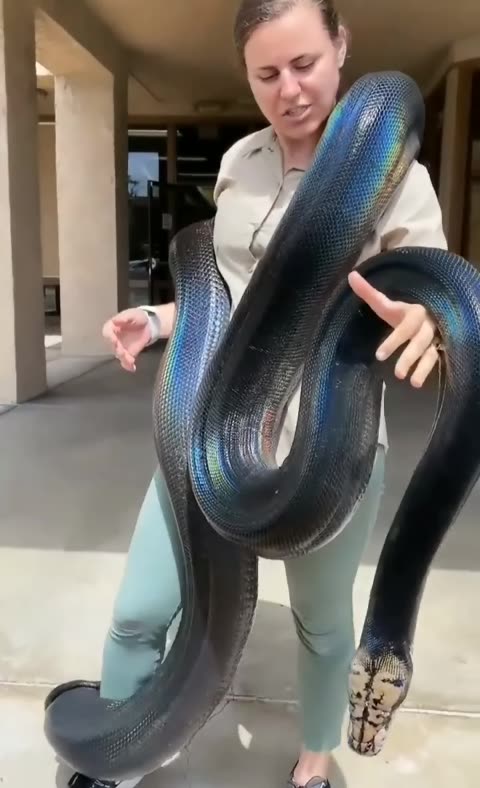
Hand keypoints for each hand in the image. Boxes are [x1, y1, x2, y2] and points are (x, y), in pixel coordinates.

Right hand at [102, 308, 151, 371]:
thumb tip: (115, 320)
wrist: (148, 325)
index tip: (114, 341)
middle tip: (123, 353)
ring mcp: (120, 347)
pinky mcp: (128, 354)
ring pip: (119, 355)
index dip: (110, 338)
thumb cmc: (138, 317)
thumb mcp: (132, 314)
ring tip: (130, 361)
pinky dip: (128, 366)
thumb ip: (124, 317)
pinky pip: (126, 361)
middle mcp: (114, 339)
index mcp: (112, 327)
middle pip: (113, 346)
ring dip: (124, 359)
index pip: (107, 333)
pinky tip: (132, 368)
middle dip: (118, 350)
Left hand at [348, 270, 440, 387]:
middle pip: (419, 342)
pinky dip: (427, 371)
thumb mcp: (386, 303)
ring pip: (430, 353)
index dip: (393, 342)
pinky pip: (435, 361)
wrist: (429, 314)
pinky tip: (418, 383)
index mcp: (415, 313)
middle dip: (409, 357)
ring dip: (422, 368)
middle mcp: (427, 326)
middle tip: (397, 374)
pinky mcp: (439, 349)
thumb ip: (368, 292)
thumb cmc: (403, 312)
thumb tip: (351, 275)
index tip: (379, 356)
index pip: (404, 328)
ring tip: (413, 384)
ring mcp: (434, 339)